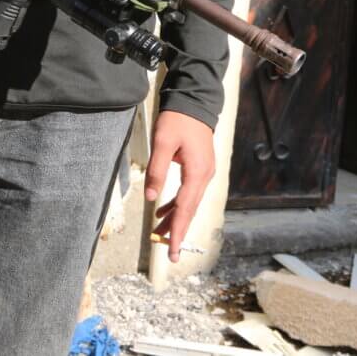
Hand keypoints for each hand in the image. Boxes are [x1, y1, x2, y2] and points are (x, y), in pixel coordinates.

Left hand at [145, 110, 215, 262]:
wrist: (194, 101)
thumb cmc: (178, 119)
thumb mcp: (163, 143)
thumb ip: (157, 170)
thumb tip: (151, 198)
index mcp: (197, 173)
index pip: (185, 209)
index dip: (178, 232)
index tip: (173, 252)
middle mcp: (204, 176)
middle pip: (189, 210)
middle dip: (178, 231)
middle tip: (169, 254)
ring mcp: (204, 172)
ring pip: (188, 203)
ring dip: (175, 218)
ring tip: (159, 233)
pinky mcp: (199, 167)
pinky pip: (188, 192)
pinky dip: (176, 204)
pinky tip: (162, 210)